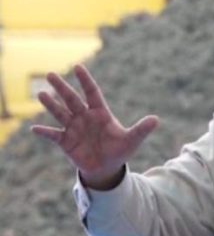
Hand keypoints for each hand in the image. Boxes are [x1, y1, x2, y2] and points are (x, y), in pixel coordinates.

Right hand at [31, 65, 158, 188]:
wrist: (107, 168)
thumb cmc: (119, 151)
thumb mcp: (132, 140)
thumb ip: (141, 130)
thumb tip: (156, 120)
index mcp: (100, 113)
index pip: (92, 93)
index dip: (85, 81)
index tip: (78, 67)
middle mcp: (84, 117)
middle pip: (72, 99)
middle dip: (62, 88)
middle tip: (50, 74)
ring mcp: (73, 129)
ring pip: (60, 114)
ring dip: (51, 105)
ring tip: (41, 94)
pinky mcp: (65, 142)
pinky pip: (53, 136)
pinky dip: (44, 133)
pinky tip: (35, 129)